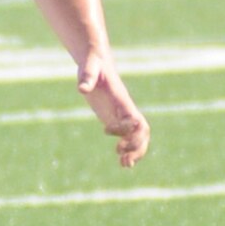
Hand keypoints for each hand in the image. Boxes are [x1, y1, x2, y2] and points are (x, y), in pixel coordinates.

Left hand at [77, 52, 149, 167]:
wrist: (96, 60)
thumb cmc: (93, 63)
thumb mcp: (89, 68)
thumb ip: (87, 77)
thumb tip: (82, 89)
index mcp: (121, 98)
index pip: (132, 117)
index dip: (124, 128)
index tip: (105, 130)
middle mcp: (125, 108)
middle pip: (142, 131)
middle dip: (136, 146)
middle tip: (122, 158)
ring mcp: (122, 115)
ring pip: (139, 137)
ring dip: (135, 152)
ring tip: (124, 165)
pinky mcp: (115, 119)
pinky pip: (128, 138)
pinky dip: (128, 150)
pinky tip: (122, 163)